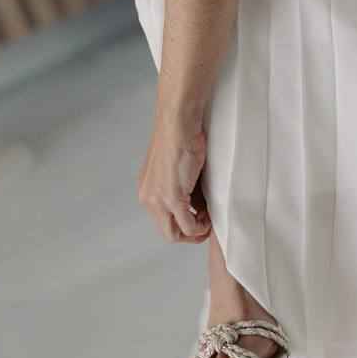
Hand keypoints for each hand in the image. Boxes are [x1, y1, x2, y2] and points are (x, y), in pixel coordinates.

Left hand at [137, 125, 211, 242]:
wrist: (178, 122)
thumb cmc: (181, 137)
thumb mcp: (177, 169)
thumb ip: (183, 189)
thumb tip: (197, 207)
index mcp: (147, 190)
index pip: (162, 221)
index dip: (182, 225)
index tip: (198, 219)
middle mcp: (148, 198)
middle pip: (167, 232)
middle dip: (189, 235)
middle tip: (206, 226)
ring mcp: (158, 200)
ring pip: (175, 234)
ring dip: (195, 232)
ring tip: (209, 220)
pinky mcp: (172, 198)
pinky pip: (188, 226)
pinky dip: (200, 227)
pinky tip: (209, 215)